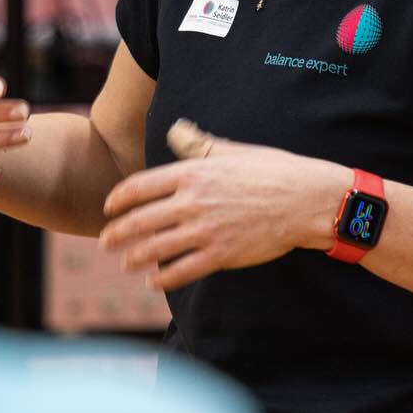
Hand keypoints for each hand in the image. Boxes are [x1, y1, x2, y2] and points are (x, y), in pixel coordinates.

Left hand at [99, 118, 346, 289]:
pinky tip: (152, 282)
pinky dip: (162, 279)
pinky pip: (182, 271)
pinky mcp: (221, 255)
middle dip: (117, 234)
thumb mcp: (231, 151)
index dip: (117, 200)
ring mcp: (206, 231)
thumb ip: (197, 145)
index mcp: (192, 173)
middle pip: (140, 221)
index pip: (139, 187)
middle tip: (105, 242)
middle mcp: (193, 202)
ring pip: (155, 249)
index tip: (108, 209)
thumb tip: (175, 130)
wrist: (307, 200)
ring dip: (134, 259)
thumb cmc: (272, 171)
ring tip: (125, 264)